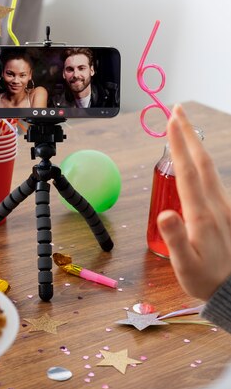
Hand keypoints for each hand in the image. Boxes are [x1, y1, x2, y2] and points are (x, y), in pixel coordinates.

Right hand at [157, 104, 230, 300]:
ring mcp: (225, 207)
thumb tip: (164, 212)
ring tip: (184, 128)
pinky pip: (215, 180)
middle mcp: (216, 205)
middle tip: (177, 110)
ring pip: (211, 168)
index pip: (188, 172)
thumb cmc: (206, 279)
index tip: (170, 120)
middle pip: (202, 162)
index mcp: (202, 215)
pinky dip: (204, 163)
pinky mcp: (228, 212)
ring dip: (197, 145)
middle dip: (188, 134)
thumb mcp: (185, 265)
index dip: (178, 145)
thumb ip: (175, 238)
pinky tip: (199, 160)